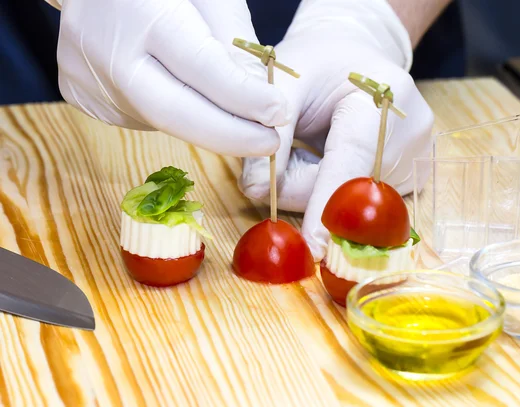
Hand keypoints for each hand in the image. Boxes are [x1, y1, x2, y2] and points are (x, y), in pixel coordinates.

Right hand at [55, 0, 287, 156]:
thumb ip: (234, 45)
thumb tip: (260, 104)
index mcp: (141, 12)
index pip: (199, 68)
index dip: (242, 97)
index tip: (277, 114)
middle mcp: (106, 50)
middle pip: (174, 113)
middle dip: (229, 136)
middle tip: (269, 144)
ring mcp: (88, 78)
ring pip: (161, 120)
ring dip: (205, 123)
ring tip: (230, 110)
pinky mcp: (82, 97)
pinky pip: (141, 116)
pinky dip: (174, 114)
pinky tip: (180, 93)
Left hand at [239, 0, 434, 260]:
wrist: (358, 54)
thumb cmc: (321, 63)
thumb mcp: (289, 80)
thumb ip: (271, 130)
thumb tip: (257, 189)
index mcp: (386, 96)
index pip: (353, 158)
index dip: (330, 201)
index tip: (315, 245)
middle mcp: (412, 134)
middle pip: (346, 191)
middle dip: (302, 184)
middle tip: (288, 147)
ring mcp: (417, 161)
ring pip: (350, 204)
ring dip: (315, 186)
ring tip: (314, 143)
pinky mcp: (412, 181)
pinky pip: (360, 205)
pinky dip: (331, 190)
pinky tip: (331, 157)